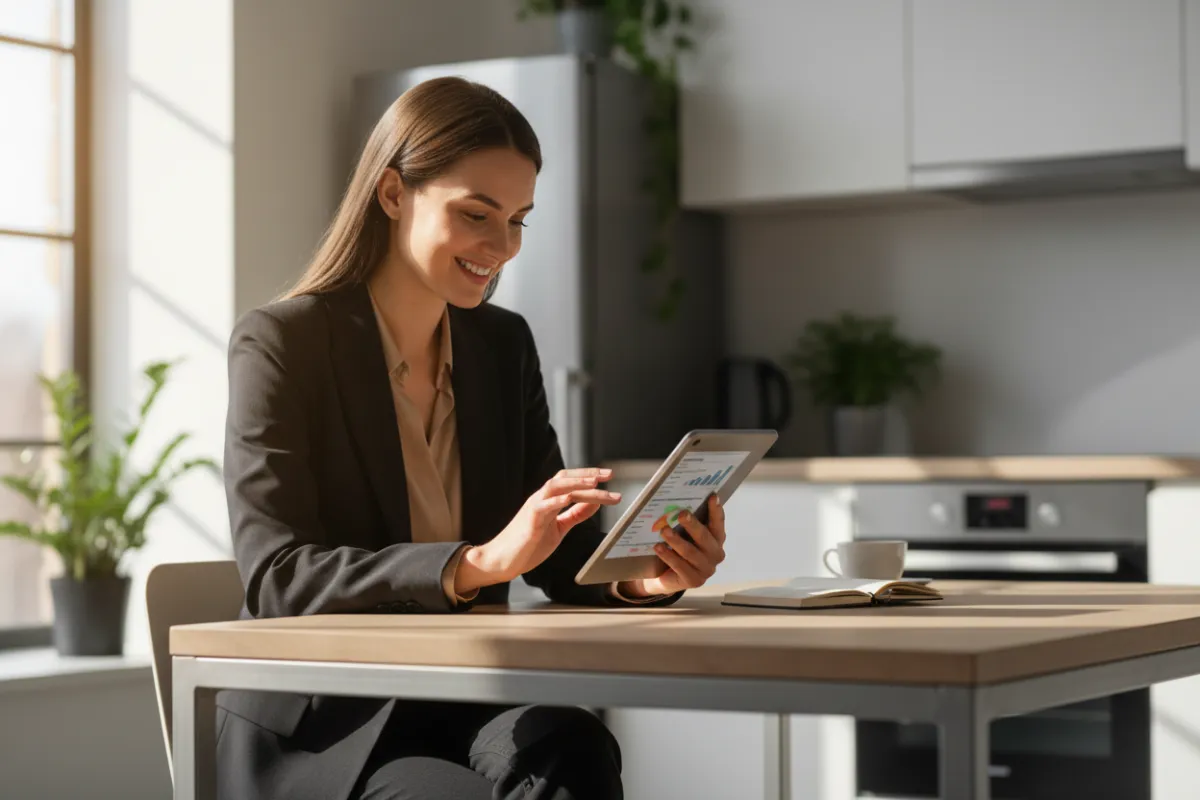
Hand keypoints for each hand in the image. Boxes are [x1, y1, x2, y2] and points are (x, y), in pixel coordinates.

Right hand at [455, 468, 621, 594]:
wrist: (502, 560)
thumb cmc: (529, 544)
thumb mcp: (559, 528)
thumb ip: (575, 515)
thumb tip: (596, 503)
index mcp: (548, 501)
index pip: (570, 481)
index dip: (589, 476)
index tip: (609, 475)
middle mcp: (541, 499)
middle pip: (565, 478)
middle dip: (587, 475)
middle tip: (609, 475)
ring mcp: (534, 509)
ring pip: (555, 487)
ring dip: (575, 483)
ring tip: (594, 483)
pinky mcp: (529, 522)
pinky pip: (542, 507)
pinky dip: (555, 501)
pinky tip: (569, 498)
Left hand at [623, 494, 725, 596]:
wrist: (667, 576)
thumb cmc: (678, 549)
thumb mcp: (684, 534)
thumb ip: (687, 522)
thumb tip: (678, 503)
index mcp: (717, 539)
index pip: (718, 523)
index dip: (716, 510)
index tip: (712, 496)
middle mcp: (716, 554)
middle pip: (705, 538)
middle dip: (693, 525)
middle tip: (682, 514)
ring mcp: (706, 569)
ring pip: (690, 552)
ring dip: (676, 540)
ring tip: (664, 531)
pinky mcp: (694, 581)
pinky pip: (680, 566)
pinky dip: (668, 556)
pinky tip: (658, 547)